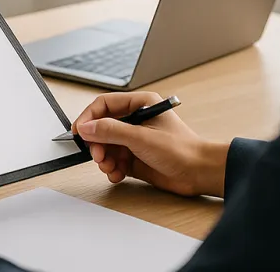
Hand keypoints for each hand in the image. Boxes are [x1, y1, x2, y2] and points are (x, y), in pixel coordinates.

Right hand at [74, 91, 228, 197]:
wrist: (200, 173)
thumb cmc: (182, 149)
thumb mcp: (141, 137)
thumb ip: (111, 131)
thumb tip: (87, 127)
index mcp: (139, 104)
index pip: (104, 105)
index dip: (89, 117)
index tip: (79, 132)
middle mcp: (136, 120)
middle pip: (102, 127)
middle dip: (97, 143)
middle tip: (98, 156)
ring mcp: (135, 140)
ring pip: (107, 146)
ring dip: (104, 158)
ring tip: (110, 168)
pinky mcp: (136, 158)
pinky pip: (115, 161)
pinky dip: (113, 169)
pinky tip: (118, 174)